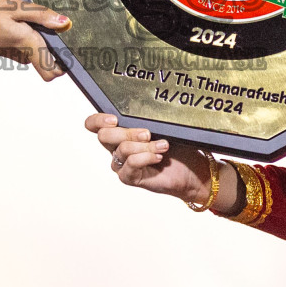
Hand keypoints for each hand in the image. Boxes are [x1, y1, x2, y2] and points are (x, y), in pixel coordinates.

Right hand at [0, 0, 67, 80]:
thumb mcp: (13, 6)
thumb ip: (41, 15)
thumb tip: (65, 23)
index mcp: (28, 44)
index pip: (53, 71)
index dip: (65, 62)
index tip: (69, 46)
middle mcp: (23, 55)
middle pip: (49, 62)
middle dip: (56, 48)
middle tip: (52, 25)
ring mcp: (15, 55)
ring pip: (38, 52)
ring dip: (41, 39)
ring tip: (33, 17)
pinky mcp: (9, 51)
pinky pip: (27, 48)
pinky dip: (28, 37)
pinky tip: (21, 21)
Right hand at [82, 114, 241, 212]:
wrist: (191, 170)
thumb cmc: (177, 147)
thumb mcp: (162, 128)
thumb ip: (147, 120)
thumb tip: (143, 109)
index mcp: (119, 132)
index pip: (94, 125)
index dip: (97, 120)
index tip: (114, 118)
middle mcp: (116, 148)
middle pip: (103, 136)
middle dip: (127, 132)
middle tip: (147, 133)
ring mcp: (121, 164)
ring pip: (121, 150)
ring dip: (145, 146)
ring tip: (164, 145)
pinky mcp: (129, 177)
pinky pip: (130, 164)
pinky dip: (146, 157)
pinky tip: (159, 156)